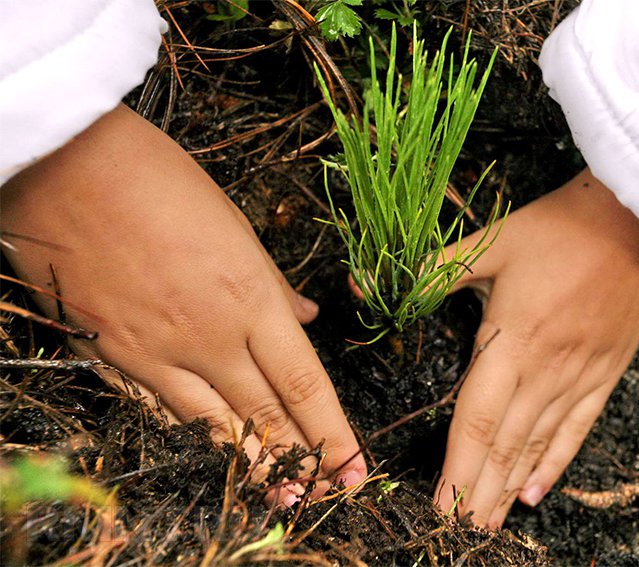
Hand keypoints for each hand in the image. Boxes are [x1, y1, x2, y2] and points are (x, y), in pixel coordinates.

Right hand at [1, 104, 365, 501]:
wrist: (67, 165)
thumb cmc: (158, 180)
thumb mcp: (234, 224)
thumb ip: (271, 284)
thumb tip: (303, 318)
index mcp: (249, 298)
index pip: (305, 384)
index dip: (334, 433)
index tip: (355, 466)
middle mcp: (209, 337)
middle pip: (265, 416)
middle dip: (302, 462)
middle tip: (327, 496)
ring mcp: (155, 352)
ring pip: (213, 428)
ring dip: (251, 467)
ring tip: (280, 498)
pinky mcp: (108, 356)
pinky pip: (157, 412)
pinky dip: (188, 439)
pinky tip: (208, 459)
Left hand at [434, 169, 638, 526]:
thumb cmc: (560, 227)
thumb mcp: (492, 242)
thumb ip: (430, 272)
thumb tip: (365, 282)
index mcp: (512, 339)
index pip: (477, 419)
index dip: (457, 468)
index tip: (440, 506)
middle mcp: (546, 369)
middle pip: (505, 445)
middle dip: (477, 493)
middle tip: (457, 534)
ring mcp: (580, 376)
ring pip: (537, 446)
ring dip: (508, 489)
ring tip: (487, 527)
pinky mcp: (606, 374)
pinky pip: (578, 429)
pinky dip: (555, 465)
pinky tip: (535, 494)